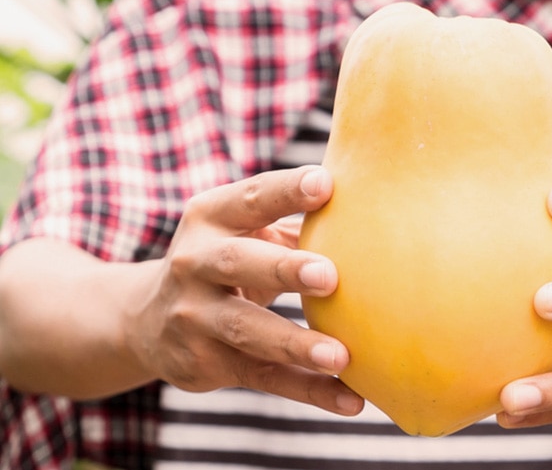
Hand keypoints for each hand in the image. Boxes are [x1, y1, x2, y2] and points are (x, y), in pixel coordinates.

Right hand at [125, 165, 363, 415]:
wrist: (147, 321)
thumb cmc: (227, 259)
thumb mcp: (242, 230)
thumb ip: (292, 218)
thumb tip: (370, 207)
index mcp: (210, 218)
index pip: (249, 198)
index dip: (285, 192)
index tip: (326, 184)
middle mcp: (194, 264)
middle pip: (237, 263)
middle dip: (283, 268)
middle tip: (329, 275)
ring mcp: (195, 318)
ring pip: (248, 330)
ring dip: (296, 344)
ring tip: (341, 356)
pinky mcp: (208, 364)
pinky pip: (265, 377)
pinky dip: (310, 391)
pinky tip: (351, 400)